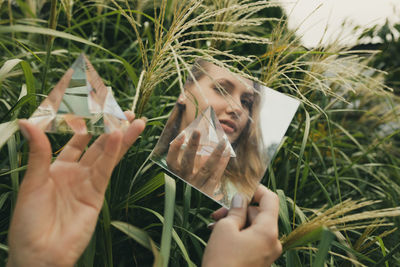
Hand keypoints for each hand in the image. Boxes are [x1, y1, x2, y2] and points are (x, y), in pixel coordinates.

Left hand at [7, 112, 144, 266]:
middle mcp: (76, 173)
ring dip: (121, 138)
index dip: (85, 124)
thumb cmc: (28, 221)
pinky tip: (119, 137)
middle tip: (126, 111)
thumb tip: (28, 121)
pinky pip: (105, 170)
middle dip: (111, 128)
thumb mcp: (32, 181)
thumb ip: (38, 151)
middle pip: (97, 145)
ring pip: (107, 155)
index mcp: (57, 168)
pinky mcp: (97, 194)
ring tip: (136, 121)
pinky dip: (113, 153)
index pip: (76, 140)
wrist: (40, 253)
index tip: (95, 106)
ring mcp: (88, 183)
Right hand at [166, 130, 228, 195]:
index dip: (175, 147)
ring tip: (223, 140)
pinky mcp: (207, 193)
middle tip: (199, 130)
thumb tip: (195, 140)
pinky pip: (216, 176)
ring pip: (206, 168)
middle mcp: (184, 181)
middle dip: (193, 145)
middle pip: (187, 161)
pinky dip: (222, 164)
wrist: (188, 219)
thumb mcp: (182, 177)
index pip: (171, 160)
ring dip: (215, 152)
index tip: (182, 134)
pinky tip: (227, 153)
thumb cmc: (186, 191)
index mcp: (175, 176)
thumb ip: (188, 161)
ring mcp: (196, 187)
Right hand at [202, 185, 281, 266]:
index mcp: (268, 231)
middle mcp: (273, 242)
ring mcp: (268, 254)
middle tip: (218, 211)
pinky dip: (239, 234)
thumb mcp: (225, 229)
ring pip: (254, 227)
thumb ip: (236, 210)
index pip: (270, 200)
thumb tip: (240, 199)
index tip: (241, 187)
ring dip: (236, 222)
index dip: (256, 190)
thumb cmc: (222, 260)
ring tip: (215, 225)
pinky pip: (252, 240)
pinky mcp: (260, 261)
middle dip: (239, 209)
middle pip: (260, 214)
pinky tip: (220, 235)